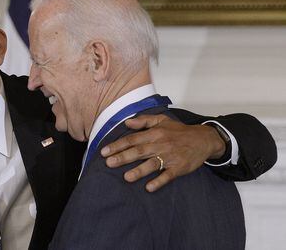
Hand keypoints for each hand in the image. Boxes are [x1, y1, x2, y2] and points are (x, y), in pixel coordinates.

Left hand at [100, 114, 225, 191]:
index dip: (118, 145)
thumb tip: (127, 122)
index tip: (104, 151)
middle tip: (108, 163)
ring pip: (152, 164)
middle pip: (139, 152)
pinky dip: (159, 181)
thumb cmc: (179, 131)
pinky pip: (168, 175)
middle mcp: (160, 145)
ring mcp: (170, 157)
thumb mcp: (162, 120)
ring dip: (139, 171)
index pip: (132, 140)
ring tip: (126, 177)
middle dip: (123, 157)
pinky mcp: (179, 167)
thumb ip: (144, 120)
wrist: (204, 139)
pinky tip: (149, 187)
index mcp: (154, 133)